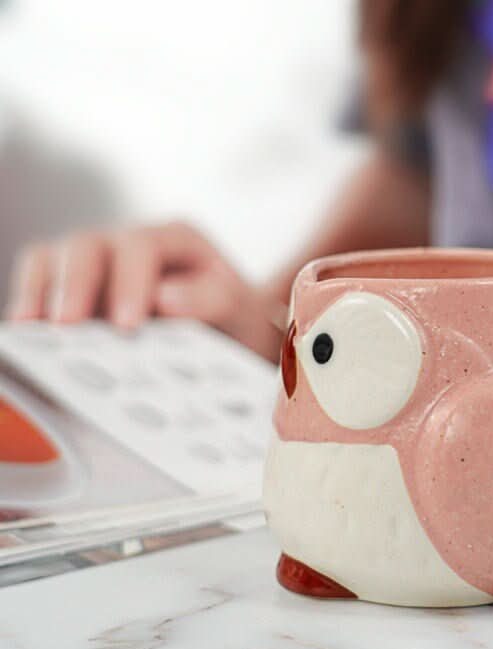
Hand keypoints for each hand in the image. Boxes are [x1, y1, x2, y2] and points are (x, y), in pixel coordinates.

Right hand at [5, 221, 285, 359]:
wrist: (230, 330)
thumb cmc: (233, 315)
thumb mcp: (238, 308)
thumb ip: (210, 299)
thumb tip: (164, 298)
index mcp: (174, 239)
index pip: (141, 248)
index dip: (129, 283)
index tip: (127, 324)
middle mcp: (128, 243)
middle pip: (86, 246)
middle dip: (74, 286)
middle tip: (65, 327)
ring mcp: (98, 264)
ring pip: (52, 259)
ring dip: (39, 293)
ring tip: (30, 331)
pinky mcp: (76, 289)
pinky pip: (41, 288)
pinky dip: (32, 307)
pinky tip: (28, 339)